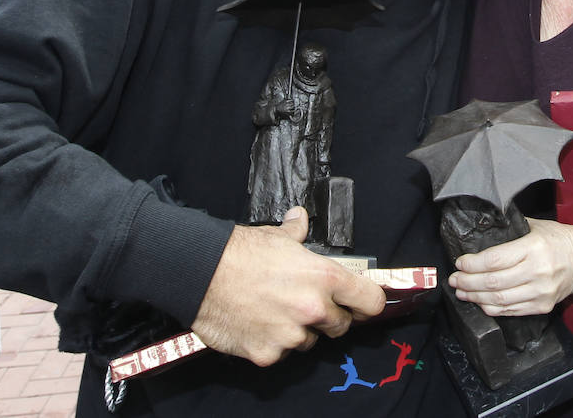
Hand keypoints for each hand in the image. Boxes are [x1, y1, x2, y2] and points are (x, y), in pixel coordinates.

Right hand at [191, 208, 385, 365]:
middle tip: (310, 304)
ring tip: (277, 311)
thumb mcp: (278, 236)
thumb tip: (300, 218)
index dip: (367, 302)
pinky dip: (272, 342)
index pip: (370, 301)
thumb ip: (298, 231)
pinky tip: (258, 323)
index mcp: (325, 278)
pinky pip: (281, 353)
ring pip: (309, 341)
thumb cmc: (242, 252)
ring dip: (300, 331)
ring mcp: (291, 335)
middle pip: (342, 325)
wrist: (202, 273)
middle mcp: (314, 309)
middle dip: (330, 317)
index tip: (362, 303)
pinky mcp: (268, 354)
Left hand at [447, 218, 572, 316]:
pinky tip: (480, 302)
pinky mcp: (543, 306)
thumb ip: (509, 227)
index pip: (495, 259)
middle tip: (454, 280)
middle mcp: (537, 272)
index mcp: (533, 248)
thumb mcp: (535, 225)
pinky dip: (492, 308)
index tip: (459, 263)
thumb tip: (481, 226)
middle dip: (468, 282)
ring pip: (500, 300)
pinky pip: (511, 311)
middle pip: (493, 282)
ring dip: (475, 297)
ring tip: (461, 292)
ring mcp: (541, 292)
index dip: (473, 264)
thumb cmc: (558, 239)